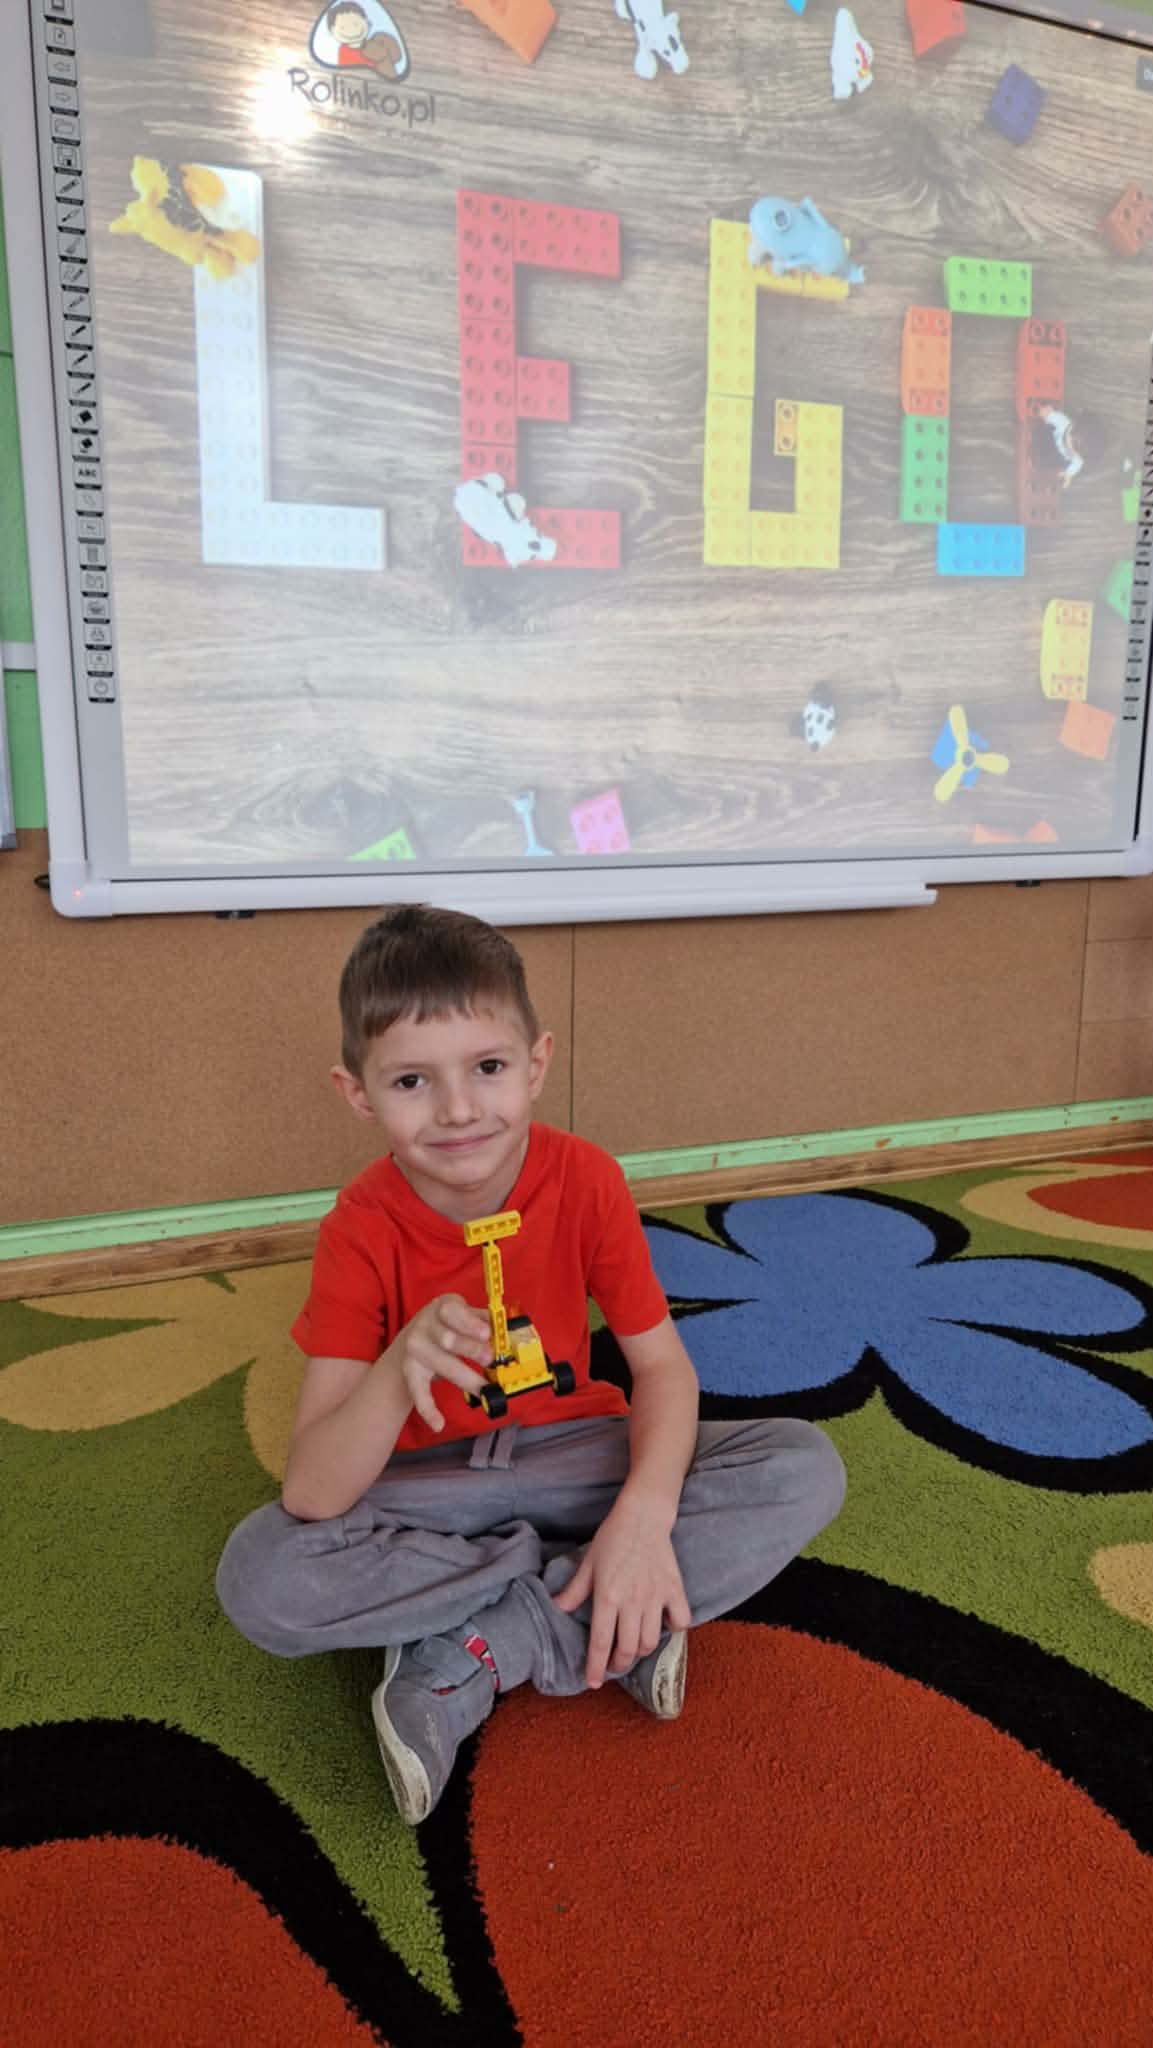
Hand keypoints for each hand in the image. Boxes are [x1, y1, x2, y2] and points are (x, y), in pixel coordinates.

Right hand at [385, 1294, 491, 1432]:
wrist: (413, 1338)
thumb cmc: (449, 1324)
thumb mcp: (463, 1314)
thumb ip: (483, 1321)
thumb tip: (509, 1332)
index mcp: (442, 1307)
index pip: (453, 1311)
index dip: (469, 1323)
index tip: (487, 1333)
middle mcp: (424, 1326)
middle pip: (447, 1340)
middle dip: (470, 1350)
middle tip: (490, 1359)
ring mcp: (415, 1349)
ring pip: (441, 1365)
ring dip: (465, 1378)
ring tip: (484, 1390)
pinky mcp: (410, 1371)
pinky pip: (418, 1391)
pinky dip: (428, 1409)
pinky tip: (438, 1424)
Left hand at [552, 1493, 691, 1688]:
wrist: (643, 1517)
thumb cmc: (612, 1538)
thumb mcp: (588, 1563)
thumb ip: (574, 1590)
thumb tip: (557, 1608)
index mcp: (607, 1597)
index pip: (600, 1642)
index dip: (595, 1667)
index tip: (593, 1682)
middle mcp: (632, 1602)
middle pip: (627, 1649)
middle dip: (618, 1664)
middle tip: (612, 1665)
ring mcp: (656, 1597)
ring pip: (651, 1641)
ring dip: (640, 1650)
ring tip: (632, 1647)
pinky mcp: (675, 1590)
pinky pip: (680, 1621)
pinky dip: (673, 1629)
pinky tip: (663, 1626)